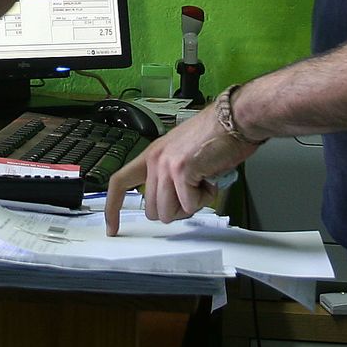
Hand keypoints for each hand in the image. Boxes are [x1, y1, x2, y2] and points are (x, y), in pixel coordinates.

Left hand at [104, 105, 259, 234]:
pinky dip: (204, 199)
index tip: (112, 228)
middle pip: (152, 209)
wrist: (234, 119)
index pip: (119, 182)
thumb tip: (171, 201)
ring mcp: (166, 165)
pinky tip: (210, 180)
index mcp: (151, 155)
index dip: (113, 208)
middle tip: (193, 193)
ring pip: (168, 212)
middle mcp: (154, 160)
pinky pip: (189, 205)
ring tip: (202, 184)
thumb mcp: (181, 154)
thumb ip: (169, 176)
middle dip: (175, 210)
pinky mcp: (181, 170)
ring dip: (189, 206)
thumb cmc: (216, 135)